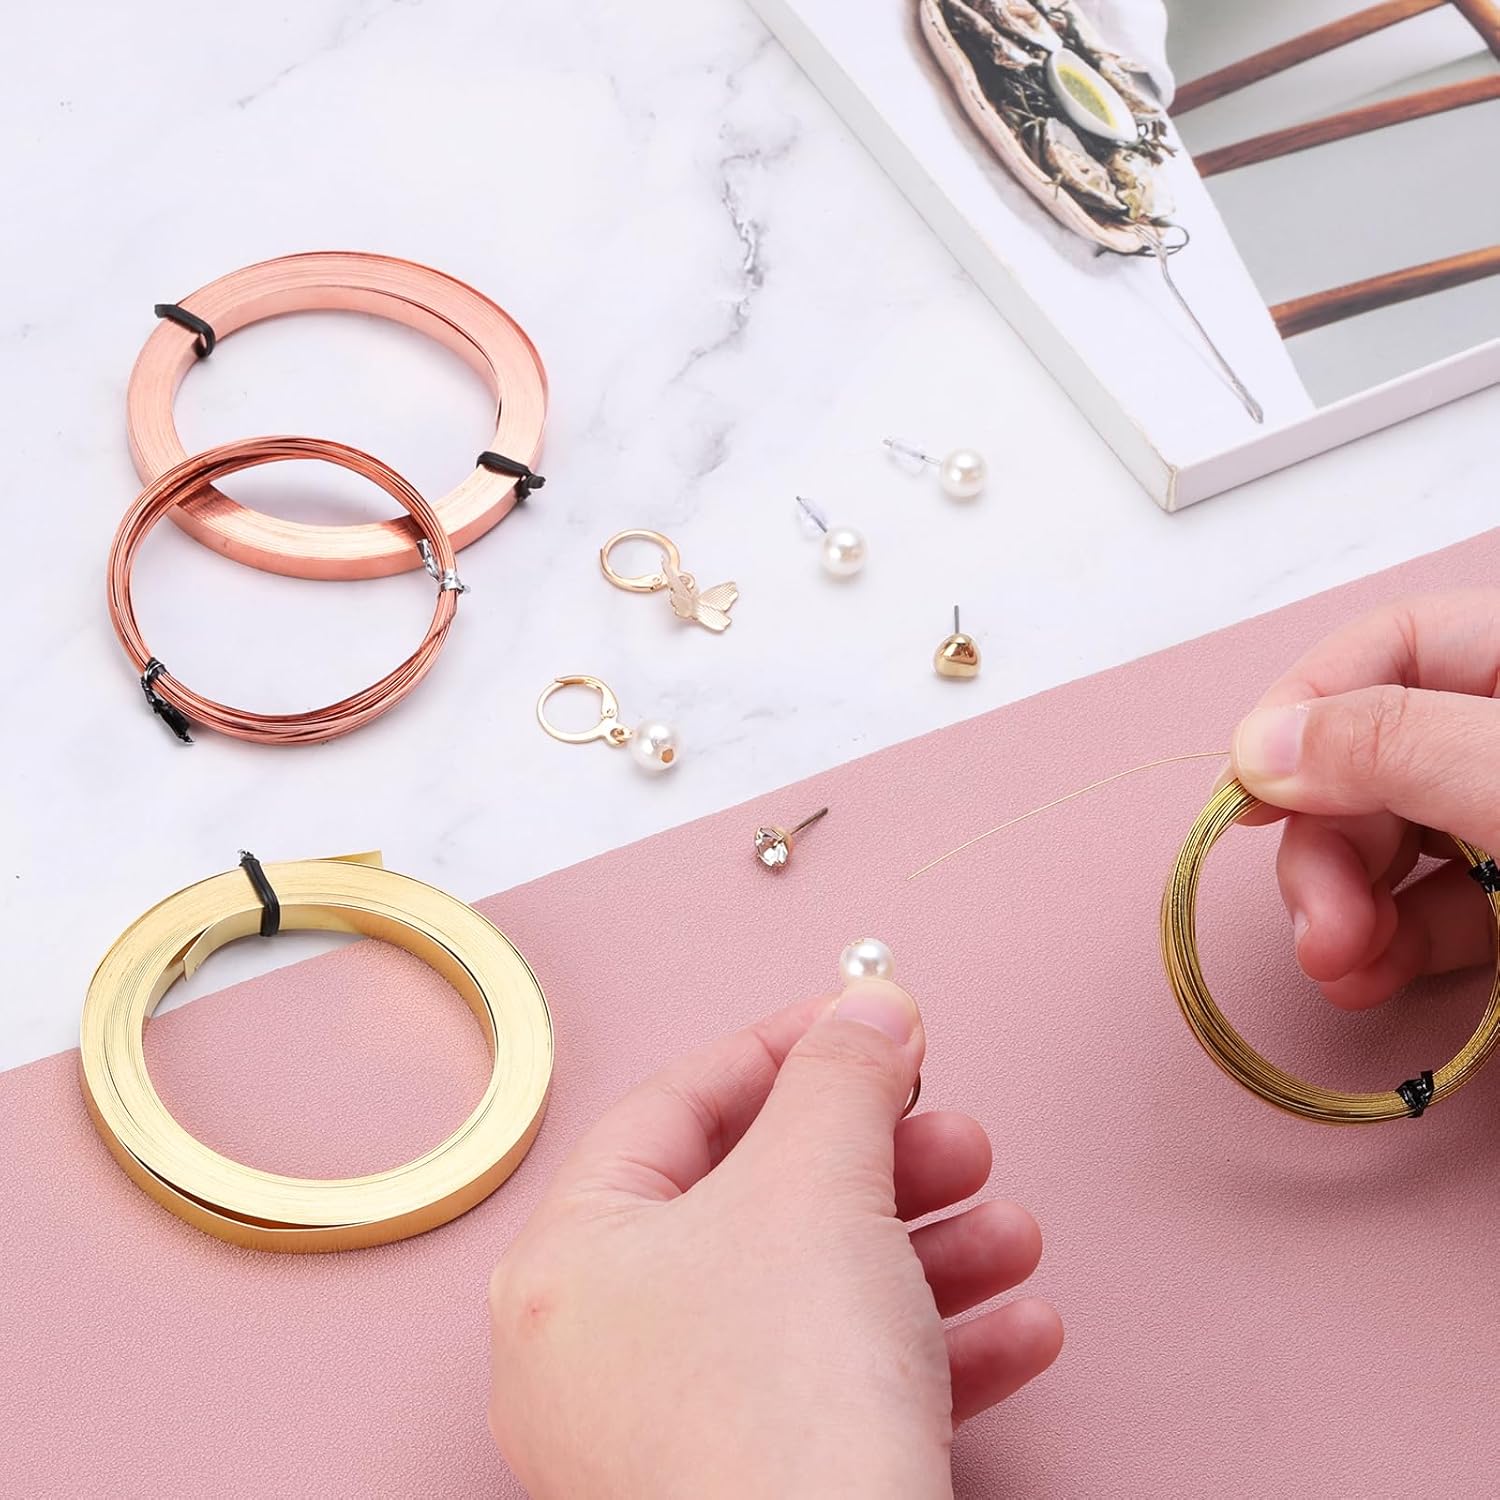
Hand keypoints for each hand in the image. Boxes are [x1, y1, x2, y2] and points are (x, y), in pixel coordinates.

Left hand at [488, 982, 1061, 1499]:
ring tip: (1006, 1231)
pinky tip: (1018, 1327)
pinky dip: (930, 1352)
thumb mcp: (818, 1185)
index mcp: (570, 1261)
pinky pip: (841, 1394)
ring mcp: (668, 1436)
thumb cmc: (779, 1409)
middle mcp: (599, 1353)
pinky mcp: (748, 1495)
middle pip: (758, 1208)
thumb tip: (871, 1007)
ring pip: (813, 1302)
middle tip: (953, 1136)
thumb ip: (844, 1075)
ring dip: (927, 1256)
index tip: (863, 1022)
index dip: (782, 1049)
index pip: (676, 1110)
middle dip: (881, 1164)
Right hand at [1230, 590, 1499, 1009]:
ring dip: (1342, 906)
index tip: (1252, 789)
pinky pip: (1436, 908)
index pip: (1397, 643)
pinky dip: (1388, 945)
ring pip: (1394, 841)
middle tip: (1319, 923)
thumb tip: (1260, 747)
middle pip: (1377, 757)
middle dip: (1326, 846)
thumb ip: (1397, 748)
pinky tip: (1363, 979)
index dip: (1309, 707)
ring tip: (1338, 966)